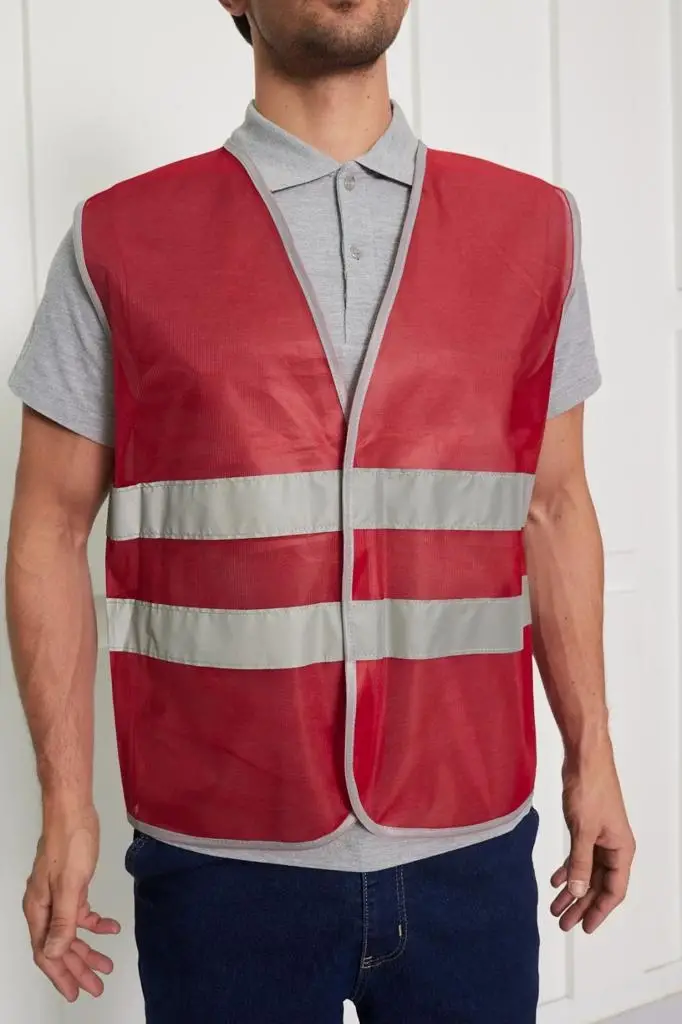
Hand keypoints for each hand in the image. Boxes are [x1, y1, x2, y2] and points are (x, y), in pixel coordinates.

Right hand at [23, 806, 120, 1001]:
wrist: (73, 810)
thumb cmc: (69, 843)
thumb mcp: (69, 885)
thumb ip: (63, 921)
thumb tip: (53, 954)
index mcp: (38, 909)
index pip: (46, 952)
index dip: (61, 975)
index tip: (76, 993)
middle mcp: (44, 906)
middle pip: (59, 945)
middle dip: (77, 967)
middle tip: (97, 985)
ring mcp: (57, 895)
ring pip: (71, 931)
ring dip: (88, 948)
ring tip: (106, 964)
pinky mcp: (71, 884)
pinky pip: (80, 912)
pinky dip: (95, 921)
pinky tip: (112, 927)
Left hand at [550, 747, 634, 933]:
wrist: (584, 758)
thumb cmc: (591, 789)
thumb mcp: (583, 830)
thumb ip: (581, 863)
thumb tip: (579, 893)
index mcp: (621, 849)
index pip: (613, 890)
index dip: (599, 911)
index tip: (585, 927)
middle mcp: (613, 846)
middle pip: (598, 884)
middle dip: (581, 905)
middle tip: (563, 923)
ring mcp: (600, 837)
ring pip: (587, 872)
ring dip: (572, 889)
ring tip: (556, 907)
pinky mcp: (587, 827)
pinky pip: (579, 856)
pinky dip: (569, 869)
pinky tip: (556, 880)